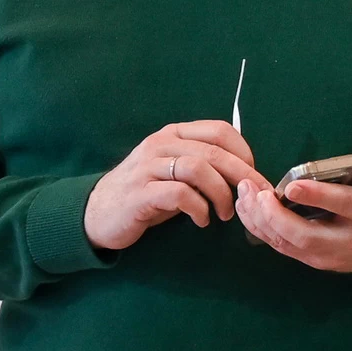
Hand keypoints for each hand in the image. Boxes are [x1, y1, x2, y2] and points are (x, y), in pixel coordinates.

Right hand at [84, 120, 270, 250]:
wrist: (96, 213)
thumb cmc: (145, 193)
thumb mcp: (174, 172)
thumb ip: (203, 166)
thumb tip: (245, 175)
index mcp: (174, 134)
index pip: (219, 130)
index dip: (244, 151)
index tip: (253, 175)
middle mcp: (161, 144)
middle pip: (214, 151)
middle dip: (242, 175)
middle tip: (255, 196)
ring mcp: (148, 166)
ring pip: (198, 169)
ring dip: (221, 193)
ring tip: (226, 213)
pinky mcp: (139, 193)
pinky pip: (180, 194)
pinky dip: (199, 208)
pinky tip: (202, 220)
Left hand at [236, 130, 351, 272]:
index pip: (342, 205)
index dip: (317, 197)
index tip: (291, 186)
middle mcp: (348, 238)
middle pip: (307, 236)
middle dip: (276, 217)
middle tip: (255, 193)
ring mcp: (330, 255)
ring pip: (290, 245)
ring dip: (263, 224)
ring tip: (245, 197)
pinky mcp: (317, 261)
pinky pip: (285, 249)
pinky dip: (264, 232)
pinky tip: (250, 211)